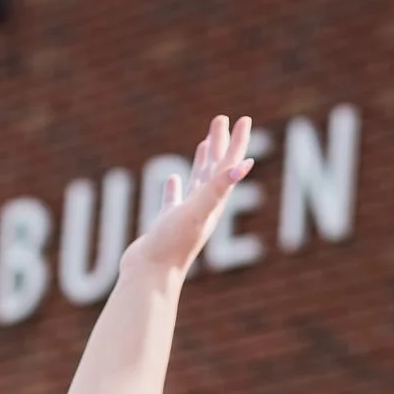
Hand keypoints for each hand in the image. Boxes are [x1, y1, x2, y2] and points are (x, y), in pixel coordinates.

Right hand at [129, 114, 253, 278]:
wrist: (149, 275)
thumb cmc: (173, 245)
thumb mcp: (198, 210)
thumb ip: (219, 187)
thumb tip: (244, 166)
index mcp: (214, 203)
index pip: (230, 165)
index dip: (237, 142)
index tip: (244, 119)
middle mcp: (204, 209)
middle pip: (216, 169)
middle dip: (220, 143)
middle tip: (221, 118)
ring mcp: (185, 217)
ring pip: (198, 182)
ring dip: (203, 162)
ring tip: (205, 143)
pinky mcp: (167, 224)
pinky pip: (174, 200)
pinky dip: (175, 187)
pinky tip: (173, 178)